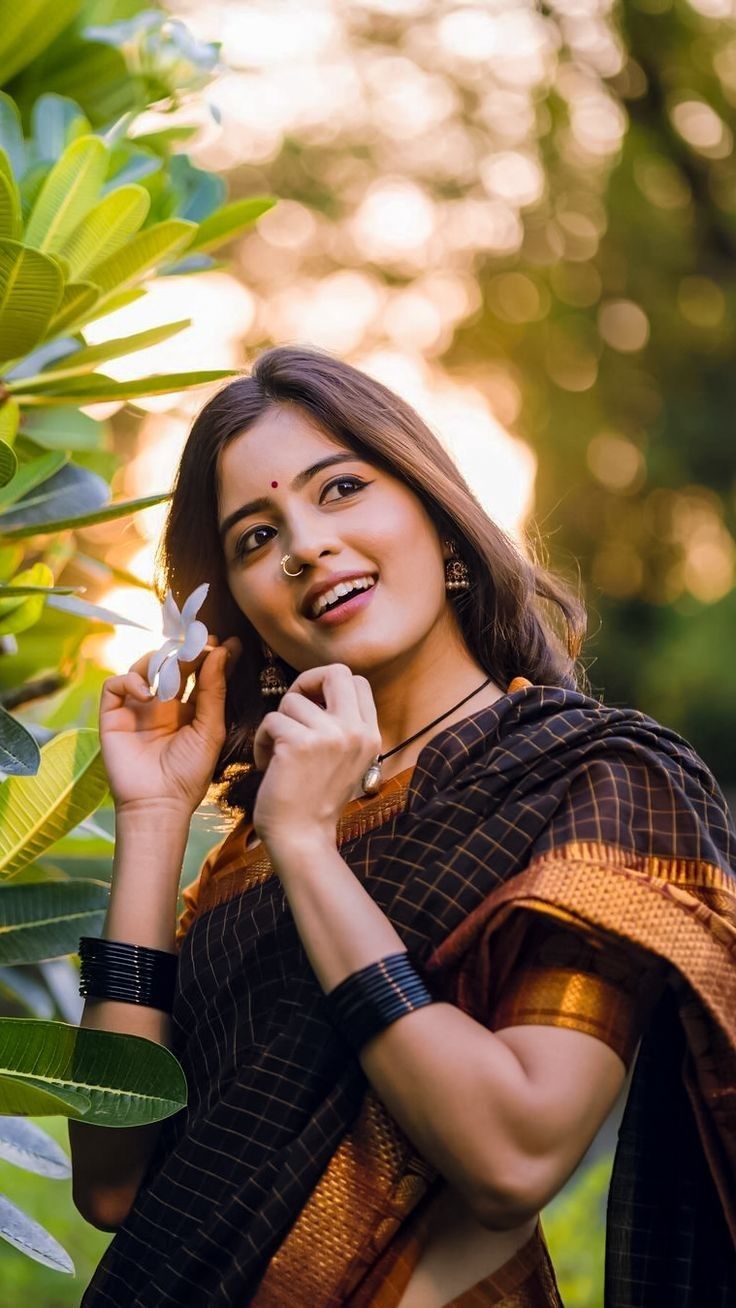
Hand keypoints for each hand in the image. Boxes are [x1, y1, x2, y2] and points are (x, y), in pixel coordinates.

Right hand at [99, 634, 240, 817]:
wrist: (159, 804)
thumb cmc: (188, 774)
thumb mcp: (210, 729)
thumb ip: (214, 691)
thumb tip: (222, 651)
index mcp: (188, 709)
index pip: (199, 673)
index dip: (211, 656)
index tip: (227, 642)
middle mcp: (162, 704)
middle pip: (171, 664)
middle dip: (187, 652)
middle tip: (201, 645)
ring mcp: (136, 707)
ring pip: (142, 667)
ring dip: (159, 662)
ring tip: (174, 672)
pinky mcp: (113, 715)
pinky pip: (115, 684)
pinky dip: (130, 681)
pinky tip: (147, 695)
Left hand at [251, 663, 380, 853]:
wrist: (302, 840)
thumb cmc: (315, 801)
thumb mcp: (345, 760)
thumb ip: (342, 727)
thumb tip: (317, 691)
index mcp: (371, 735)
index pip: (357, 682)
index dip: (328, 685)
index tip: (312, 707)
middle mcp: (356, 731)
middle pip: (335, 672)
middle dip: (306, 683)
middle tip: (292, 710)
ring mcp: (330, 736)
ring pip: (292, 700)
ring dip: (276, 724)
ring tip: (276, 753)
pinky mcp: (299, 744)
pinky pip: (271, 720)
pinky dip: (262, 741)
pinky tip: (267, 765)